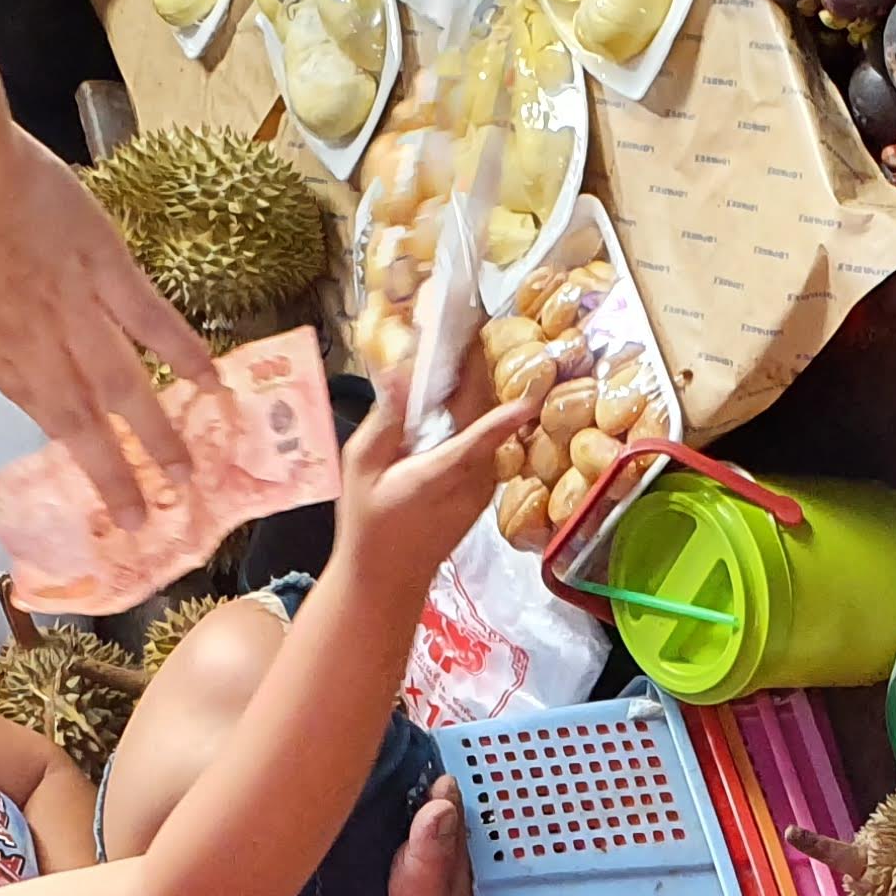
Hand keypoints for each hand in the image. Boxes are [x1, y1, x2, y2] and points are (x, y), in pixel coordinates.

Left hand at [0, 126, 218, 529]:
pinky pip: (150, 317)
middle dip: (115, 471)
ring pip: (122, 385)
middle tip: (145, 515)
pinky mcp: (103, 264)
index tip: (81, 473)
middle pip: (80, 419)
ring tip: (185, 477)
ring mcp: (71, 307)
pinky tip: (212, 384)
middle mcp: (28, 340)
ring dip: (156, 434)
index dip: (57, 439)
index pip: (26, 397)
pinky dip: (183, 351)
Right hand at [328, 343, 535, 604]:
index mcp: (441, 471)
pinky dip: (472, 410)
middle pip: (486, 410)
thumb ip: (385, 420)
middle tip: (469, 318)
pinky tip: (449, 388)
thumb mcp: (361, 466)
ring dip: (475, 384)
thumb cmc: (368, 520)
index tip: (534, 378)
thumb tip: (401, 373)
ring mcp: (483, 483)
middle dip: (480, 365)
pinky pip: (484, 437)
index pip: (483, 435)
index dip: (509, 408)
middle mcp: (472, 477)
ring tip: (458, 340)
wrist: (389, 577)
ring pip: (487, 421)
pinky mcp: (483, 486)